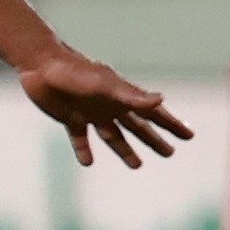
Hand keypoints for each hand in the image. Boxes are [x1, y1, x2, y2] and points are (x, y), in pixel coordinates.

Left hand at [16, 45, 192, 168]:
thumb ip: (131, 96)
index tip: (189, 135)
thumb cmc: (74, 72)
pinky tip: (88, 162)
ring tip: (137, 165)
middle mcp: (109, 106)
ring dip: (125, 150)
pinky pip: (80, 138)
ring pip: (113, 136)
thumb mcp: (104, 85)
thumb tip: (161, 100)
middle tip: (170, 153)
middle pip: (137, 127)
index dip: (171, 124)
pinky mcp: (70, 119)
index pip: (152, 113)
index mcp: (122, 97)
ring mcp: (90, 112)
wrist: (40, 65)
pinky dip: (84, 150)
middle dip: (154, 139)